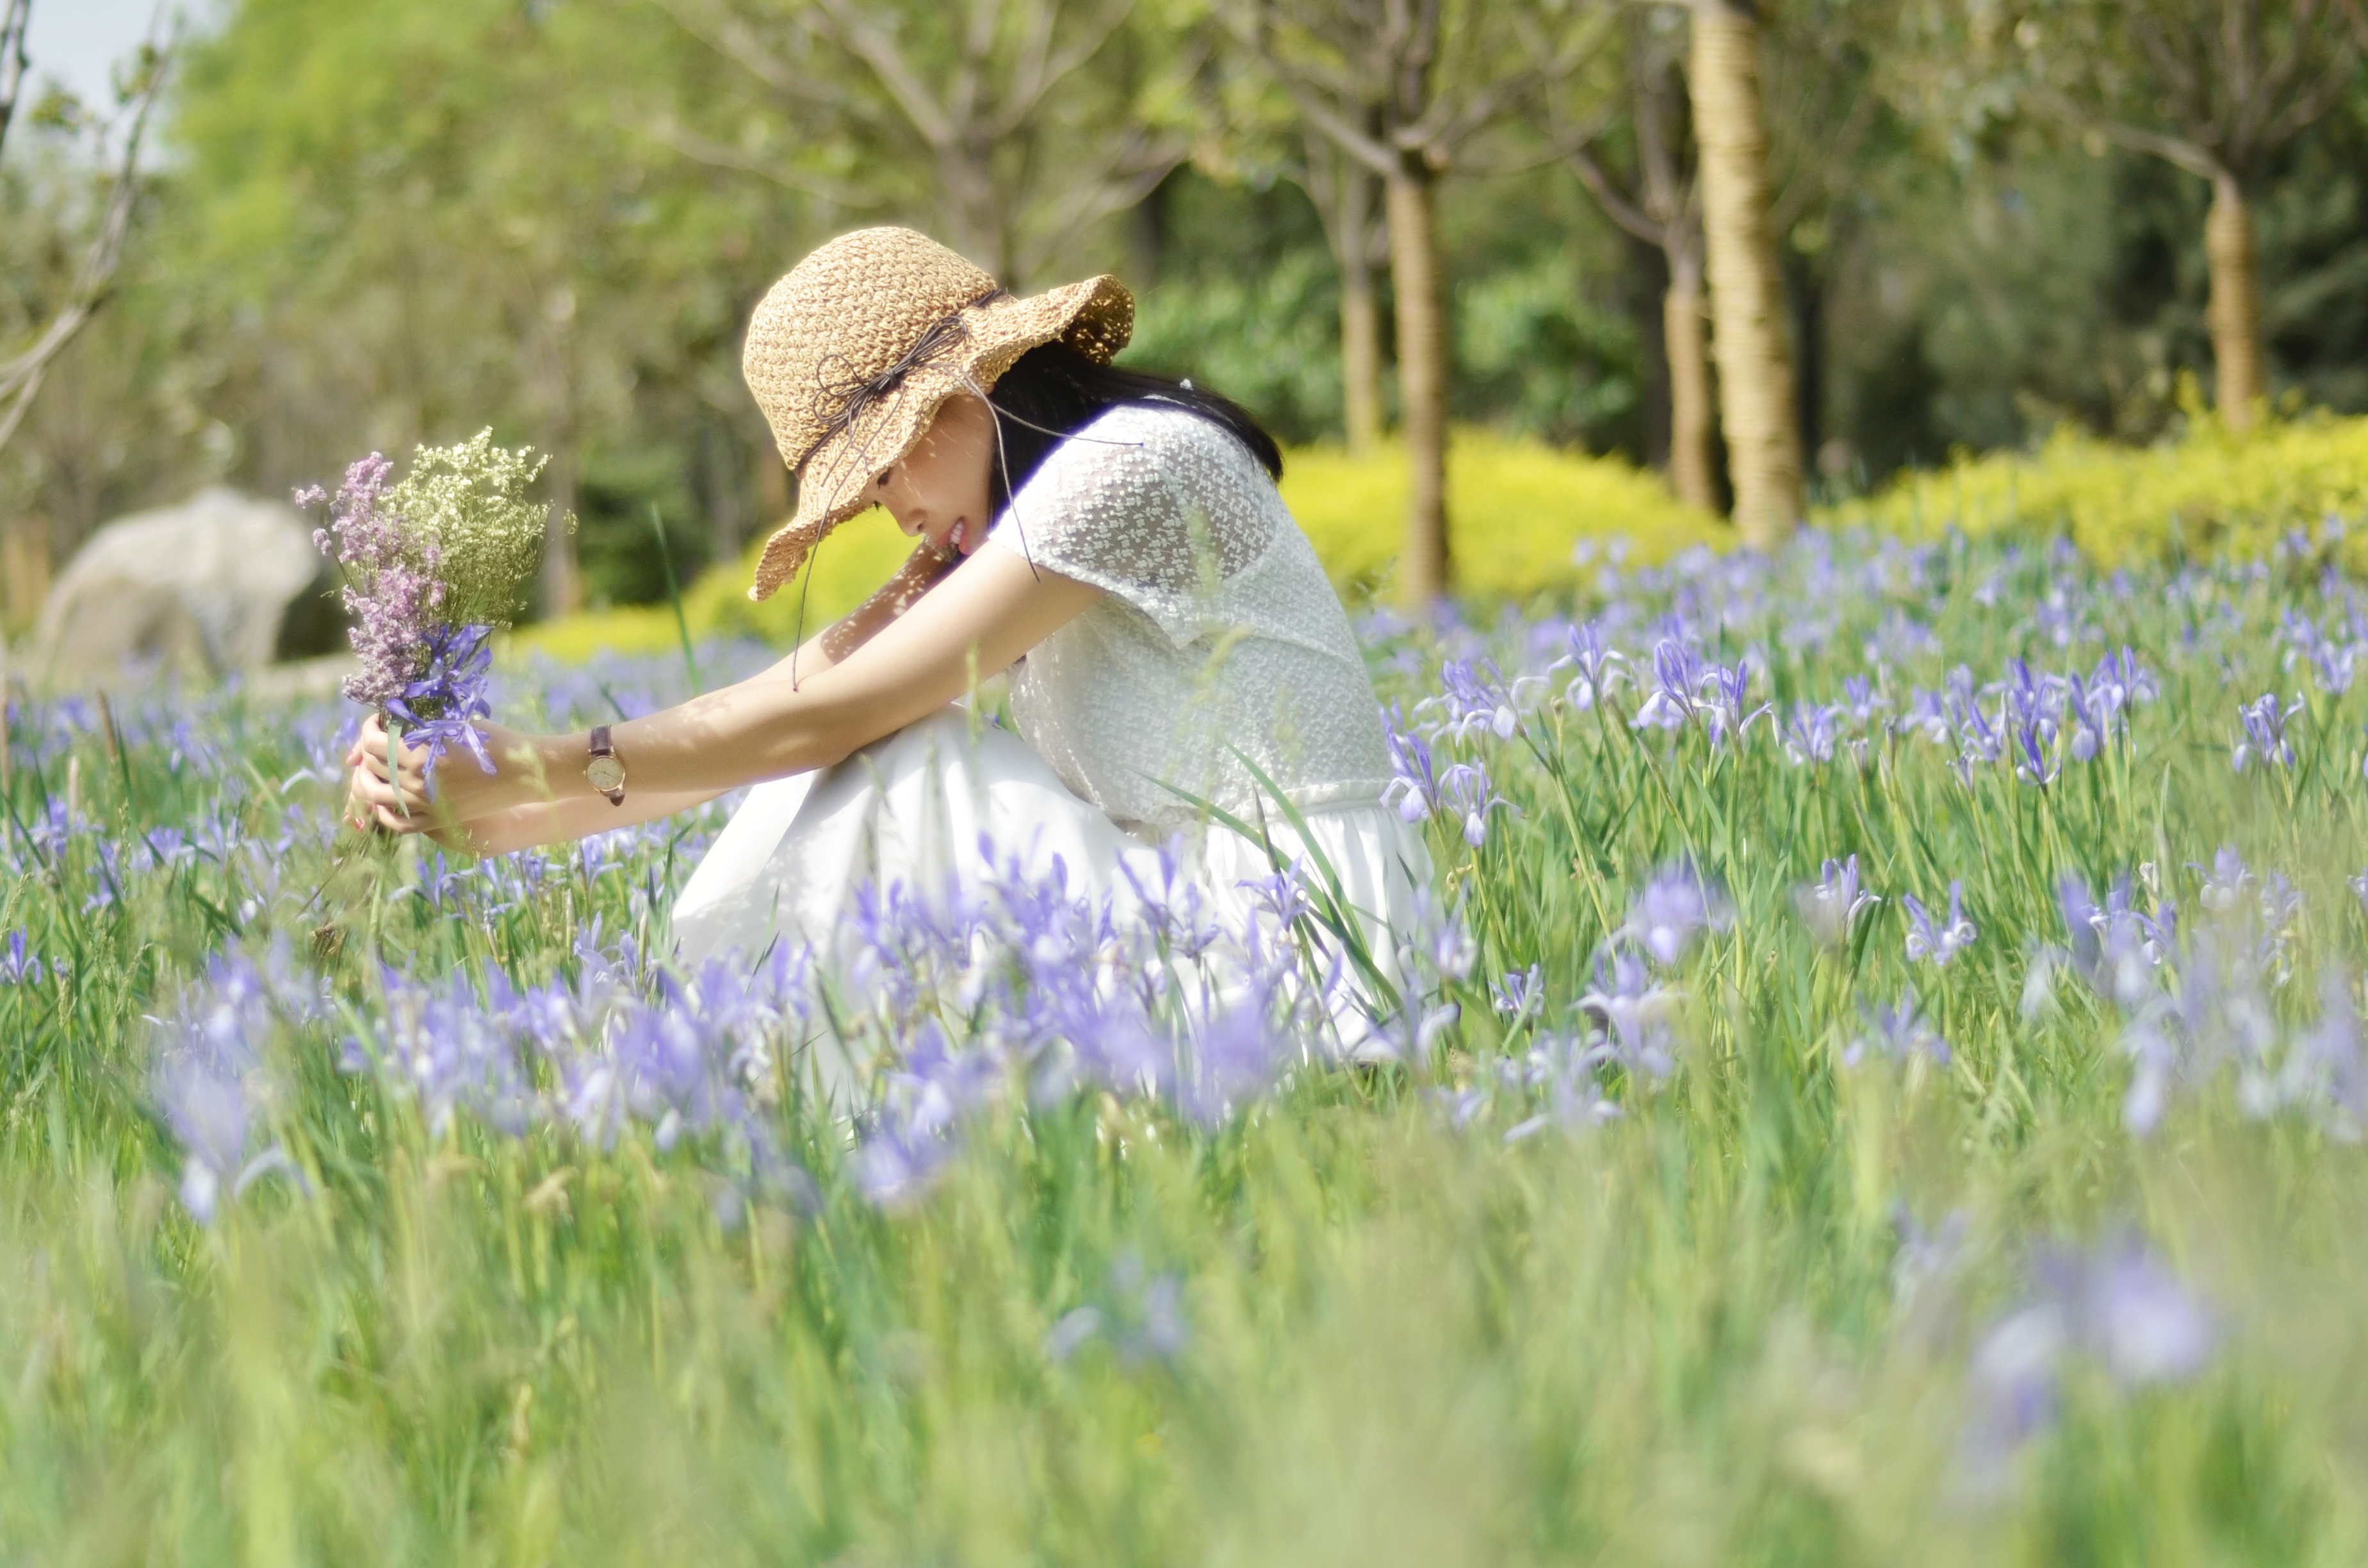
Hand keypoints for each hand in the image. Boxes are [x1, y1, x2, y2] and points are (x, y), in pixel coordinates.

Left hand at [345, 712, 537, 847]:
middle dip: (367, 749)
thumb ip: (422, 723)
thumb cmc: (495, 741)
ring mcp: (423, 805)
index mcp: (418, 755)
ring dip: (365, 779)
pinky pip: (398, 823)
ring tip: (371, 768)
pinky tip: (383, 800)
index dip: (368, 727)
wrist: (525, 773)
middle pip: (370, 766)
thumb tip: (392, 718)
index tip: (378, 720)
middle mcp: (414, 783)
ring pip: (374, 796)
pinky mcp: (436, 821)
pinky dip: (383, 811)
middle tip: (376, 740)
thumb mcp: (456, 724)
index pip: (372, 741)